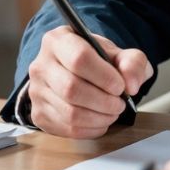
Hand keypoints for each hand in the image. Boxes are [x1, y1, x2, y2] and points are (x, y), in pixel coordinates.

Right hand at [26, 25, 151, 139]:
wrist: (79, 73)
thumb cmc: (98, 62)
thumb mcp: (120, 54)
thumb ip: (132, 63)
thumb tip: (132, 85)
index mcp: (59, 40)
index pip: (79, 58)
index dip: (105, 77)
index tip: (120, 86)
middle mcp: (41, 64)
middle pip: (72, 89)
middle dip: (104, 102)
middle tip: (120, 104)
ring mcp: (36, 91)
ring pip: (70, 113)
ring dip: (99, 118)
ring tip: (113, 112)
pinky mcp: (39, 114)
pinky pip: (67, 129)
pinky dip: (91, 129)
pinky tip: (101, 121)